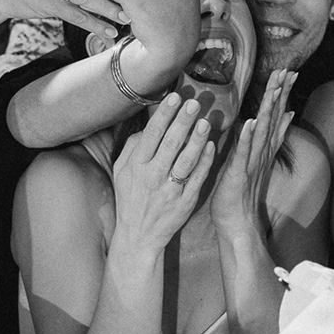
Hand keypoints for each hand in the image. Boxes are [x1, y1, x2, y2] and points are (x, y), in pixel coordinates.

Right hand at [111, 94, 214, 255]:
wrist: (139, 236)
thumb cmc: (130, 199)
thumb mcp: (121, 172)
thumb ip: (132, 148)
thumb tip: (146, 126)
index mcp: (136, 166)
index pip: (151, 135)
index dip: (164, 115)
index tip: (175, 97)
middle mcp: (152, 176)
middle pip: (170, 144)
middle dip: (183, 121)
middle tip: (194, 103)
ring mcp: (170, 190)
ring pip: (186, 160)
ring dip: (197, 140)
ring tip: (205, 121)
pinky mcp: (185, 202)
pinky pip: (197, 178)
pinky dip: (204, 162)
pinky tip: (211, 146)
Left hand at [210, 69, 294, 239]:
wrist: (238, 225)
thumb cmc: (241, 194)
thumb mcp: (254, 160)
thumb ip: (268, 138)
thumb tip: (284, 116)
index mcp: (263, 149)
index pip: (276, 116)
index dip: (282, 94)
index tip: (289, 72)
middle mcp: (262, 153)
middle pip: (274, 118)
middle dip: (280, 94)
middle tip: (288, 71)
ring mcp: (253, 163)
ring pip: (263, 131)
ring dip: (270, 110)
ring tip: (276, 88)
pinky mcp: (240, 174)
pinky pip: (244, 153)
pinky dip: (249, 137)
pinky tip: (252, 122)